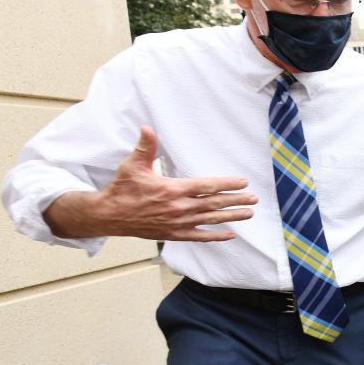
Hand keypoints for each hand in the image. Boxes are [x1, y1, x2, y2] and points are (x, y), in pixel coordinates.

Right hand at [44, 126, 255, 240]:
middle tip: (253, 199)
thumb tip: (147, 128)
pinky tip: (230, 234)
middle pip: (214, 203)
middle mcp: (179, 207)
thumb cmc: (122, 189)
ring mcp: (178, 223)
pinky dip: (216, 236)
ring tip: (249, 213)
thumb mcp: (133, 165)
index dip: (227, 184)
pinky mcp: (174, 234)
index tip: (243, 182)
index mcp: (172, 189)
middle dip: (236, 200)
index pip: (207, 186)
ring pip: (210, 219)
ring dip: (231, 216)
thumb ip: (145, 147)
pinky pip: (199, 236)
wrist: (110, 215)